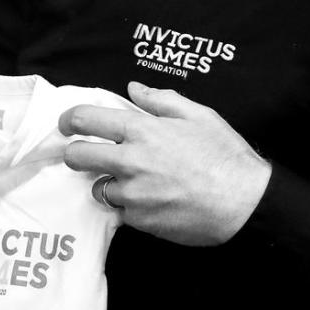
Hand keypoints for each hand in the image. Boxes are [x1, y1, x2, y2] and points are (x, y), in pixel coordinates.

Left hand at [59, 82, 271, 245]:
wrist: (243, 203)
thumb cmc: (225, 156)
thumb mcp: (199, 115)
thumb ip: (161, 100)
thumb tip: (134, 90)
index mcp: (142, 130)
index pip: (86, 120)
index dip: (69, 120)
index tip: (66, 124)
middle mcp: (130, 161)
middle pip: (77, 157)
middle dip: (74, 154)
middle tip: (83, 156)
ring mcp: (132, 193)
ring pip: (97, 188)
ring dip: (109, 184)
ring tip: (133, 182)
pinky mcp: (139, 220)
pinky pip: (121, 212)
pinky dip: (130, 207)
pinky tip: (153, 201)